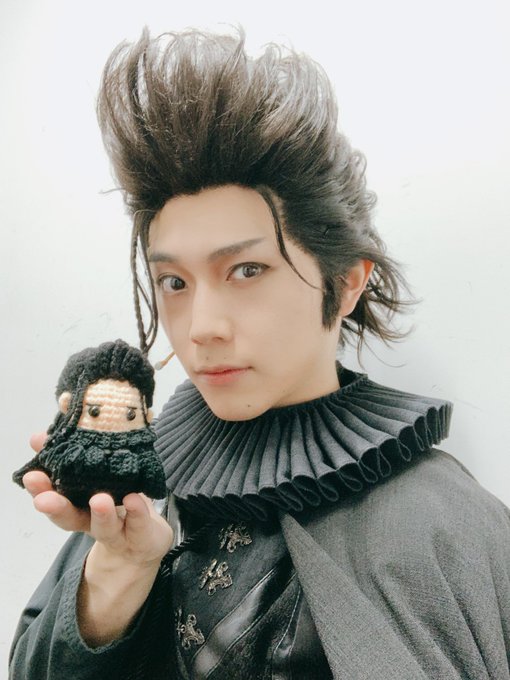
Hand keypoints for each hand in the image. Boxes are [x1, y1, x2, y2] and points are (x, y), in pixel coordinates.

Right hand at [24, 431, 173, 644]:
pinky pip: (137, 524)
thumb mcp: (100, 467)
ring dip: (100, 512)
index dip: (41, 487)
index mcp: (78, 502)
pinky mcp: (140, 534)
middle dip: (56, 507)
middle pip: (70, 517)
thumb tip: (65, 400)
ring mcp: (116, 529)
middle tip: (45, 498)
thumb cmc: (119, 497)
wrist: (144, 540)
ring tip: (100, 498)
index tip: (30, 473)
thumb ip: (82, 439)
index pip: (55, 495)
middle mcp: (91, 519)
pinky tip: (135, 498)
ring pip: (103, 526)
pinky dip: (136, 512)